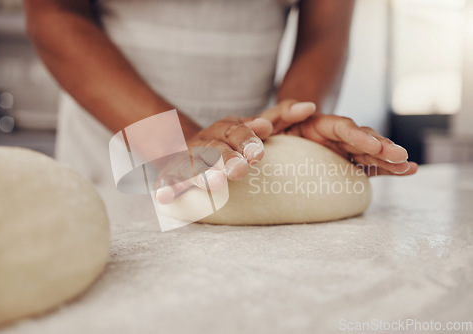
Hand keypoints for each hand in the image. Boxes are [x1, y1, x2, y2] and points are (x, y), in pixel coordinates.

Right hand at [154, 116, 273, 202]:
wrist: (184, 145)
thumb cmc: (229, 141)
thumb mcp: (254, 126)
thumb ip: (280, 117)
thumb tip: (309, 107)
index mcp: (225, 129)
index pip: (235, 130)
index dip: (246, 139)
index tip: (258, 151)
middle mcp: (205, 142)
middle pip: (215, 149)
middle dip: (226, 158)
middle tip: (239, 170)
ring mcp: (186, 158)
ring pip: (193, 165)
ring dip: (202, 174)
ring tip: (214, 182)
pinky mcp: (170, 176)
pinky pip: (167, 181)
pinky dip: (165, 187)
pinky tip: (163, 196)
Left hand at [260, 99, 417, 175]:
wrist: (274, 144)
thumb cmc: (272, 130)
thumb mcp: (272, 119)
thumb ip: (283, 111)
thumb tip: (308, 106)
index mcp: (319, 124)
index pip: (342, 127)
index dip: (358, 136)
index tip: (373, 145)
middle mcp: (335, 136)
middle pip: (363, 139)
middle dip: (382, 148)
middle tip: (400, 156)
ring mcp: (343, 151)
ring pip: (370, 154)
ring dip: (389, 160)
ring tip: (408, 167)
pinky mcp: (345, 165)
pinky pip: (369, 167)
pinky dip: (386, 170)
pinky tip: (406, 172)